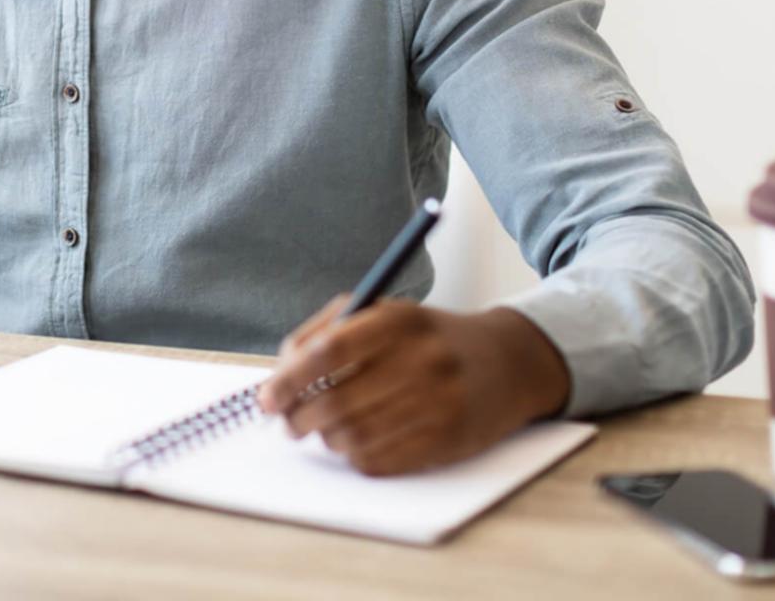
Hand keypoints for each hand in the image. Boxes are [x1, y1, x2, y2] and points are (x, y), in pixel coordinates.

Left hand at [254, 295, 570, 475]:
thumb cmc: (427, 338)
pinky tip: (357, 442)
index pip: (327, 352)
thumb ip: (325, 332)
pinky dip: (355, 456)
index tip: (266, 399)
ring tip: (325, 430)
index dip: (288, 380)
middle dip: (298, 418)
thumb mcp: (383, 313)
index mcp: (398, 320)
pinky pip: (380, 461)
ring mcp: (439, 403)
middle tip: (288, 421)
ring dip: (326, 439)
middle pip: (335, 401)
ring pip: (354, 436)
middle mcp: (422, 360)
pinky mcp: (449, 440)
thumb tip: (279, 375)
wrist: (508, 362)